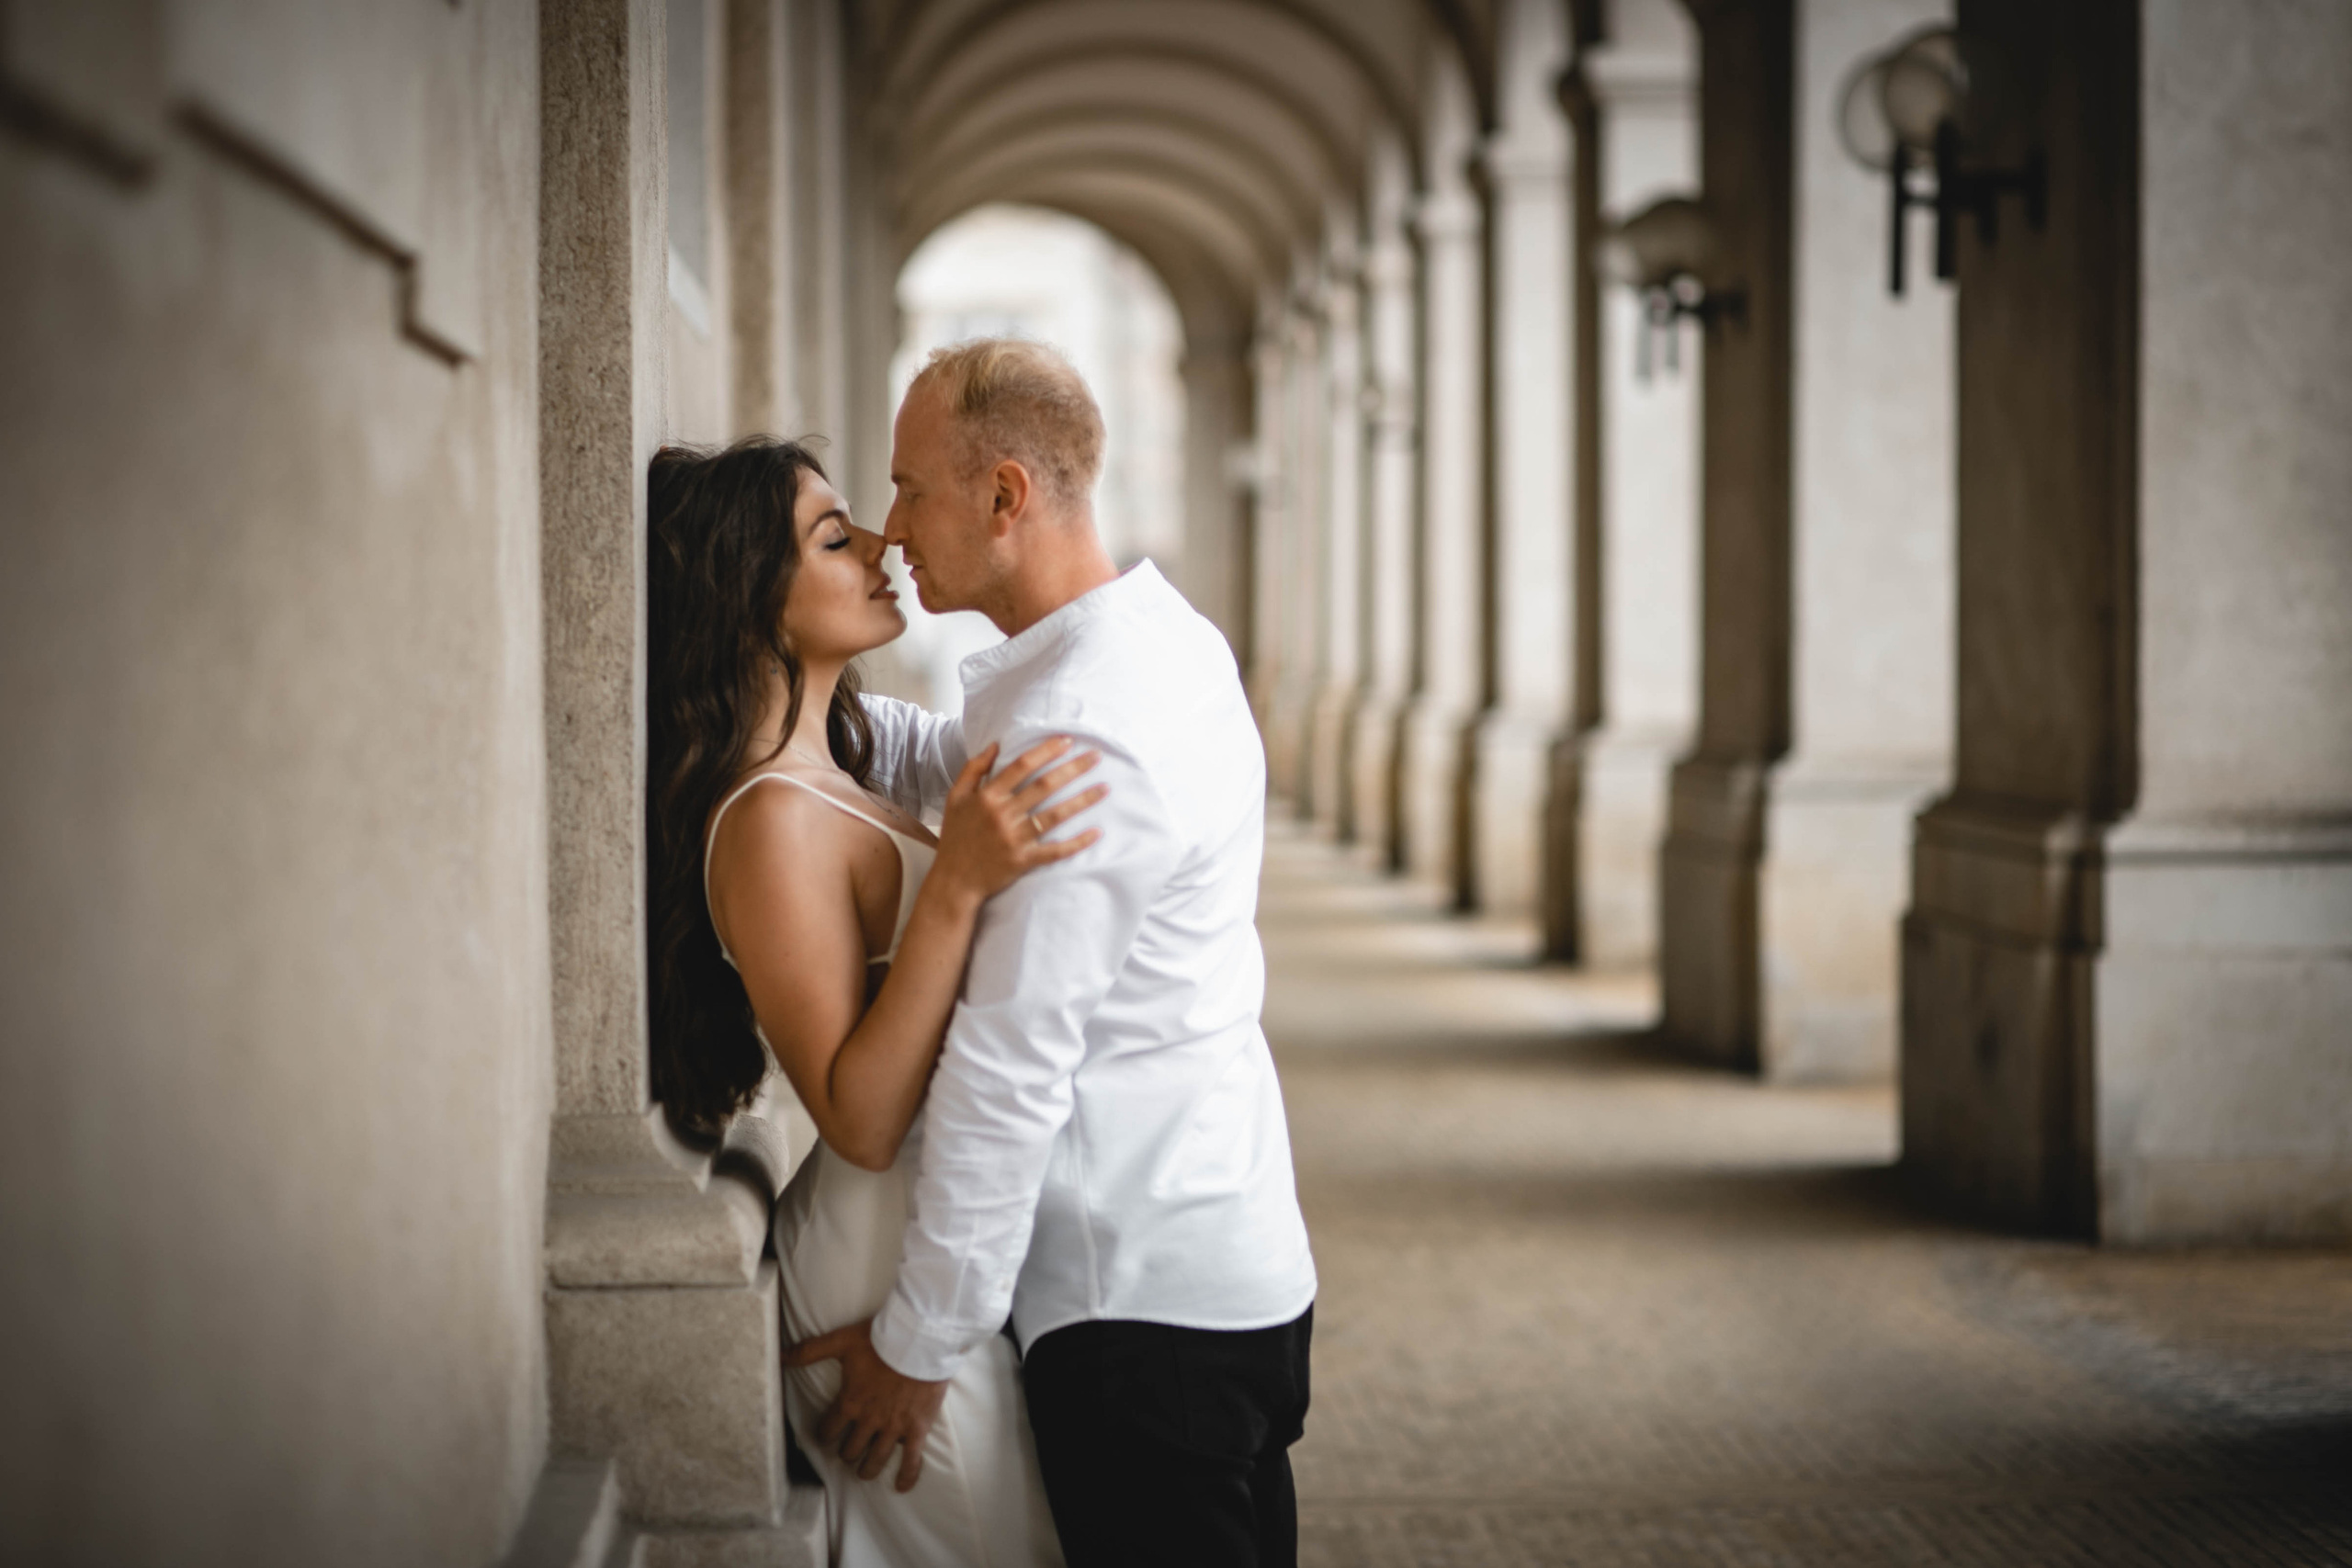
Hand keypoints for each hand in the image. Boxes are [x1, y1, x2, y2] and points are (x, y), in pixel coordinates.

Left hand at [783, 1318, 949, 1490]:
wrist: (920, 1340)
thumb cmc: (881, 1339)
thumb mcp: (841, 1341)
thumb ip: (809, 1351)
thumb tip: (780, 1356)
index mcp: (850, 1401)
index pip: (829, 1430)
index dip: (824, 1434)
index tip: (826, 1436)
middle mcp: (869, 1419)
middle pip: (851, 1449)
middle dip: (846, 1453)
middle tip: (848, 1452)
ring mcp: (893, 1427)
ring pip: (875, 1459)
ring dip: (867, 1469)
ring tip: (864, 1471)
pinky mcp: (916, 1428)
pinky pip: (911, 1459)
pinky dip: (906, 1476)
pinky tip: (901, 1487)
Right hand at [928, 736, 1105, 904]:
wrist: (954, 880)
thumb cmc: (956, 836)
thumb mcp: (956, 797)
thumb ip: (974, 769)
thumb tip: (996, 745)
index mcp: (988, 797)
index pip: (1022, 766)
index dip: (1046, 751)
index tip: (1067, 741)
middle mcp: (1002, 815)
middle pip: (1044, 786)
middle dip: (1073, 768)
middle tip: (1096, 756)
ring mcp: (1014, 839)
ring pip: (1055, 816)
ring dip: (1082, 800)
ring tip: (1105, 788)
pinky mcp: (1023, 861)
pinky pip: (1055, 851)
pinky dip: (1077, 843)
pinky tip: (1097, 832)